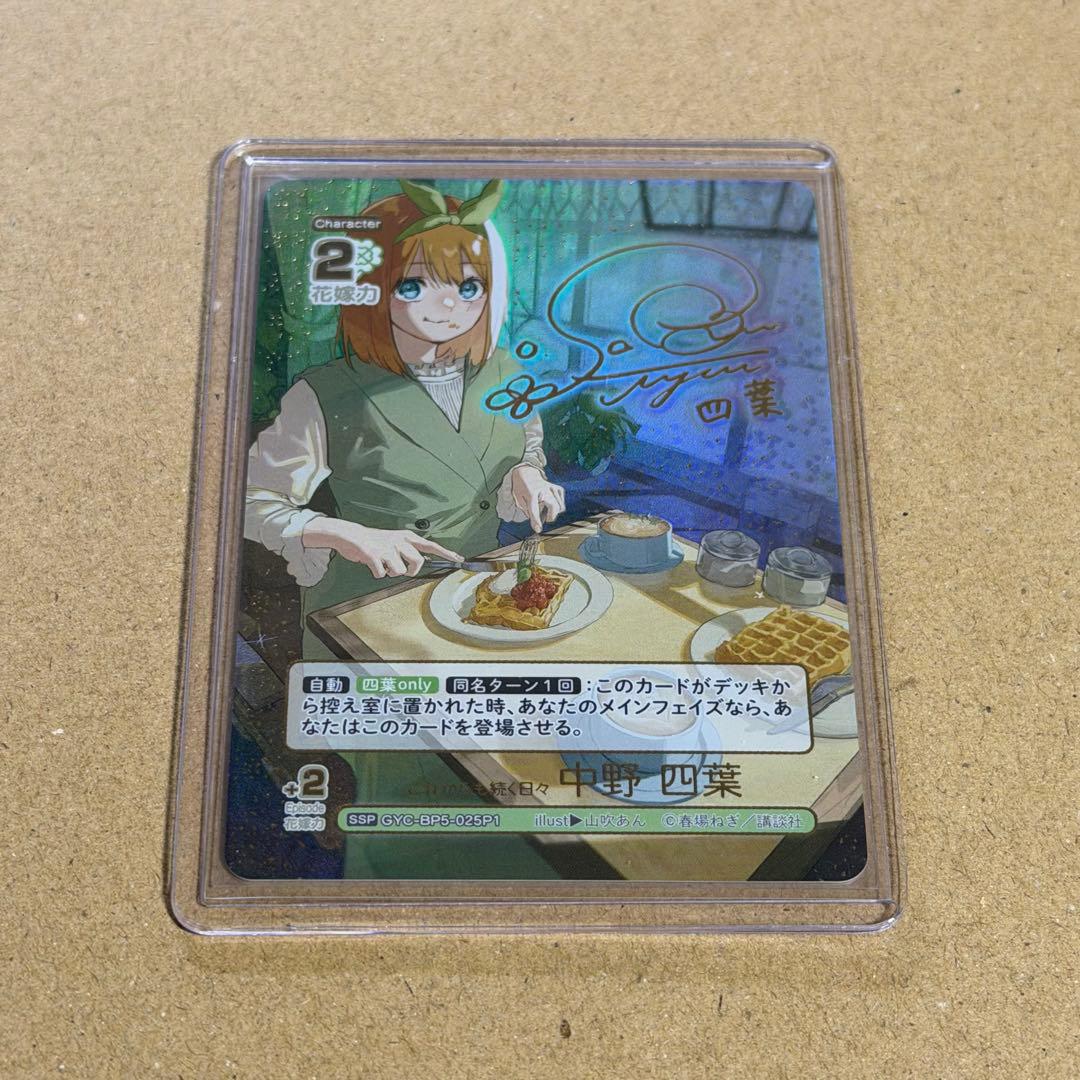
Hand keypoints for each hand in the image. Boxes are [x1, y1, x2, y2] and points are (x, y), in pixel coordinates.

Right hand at [301, 518, 462, 579]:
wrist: (351, 535)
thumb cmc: (374, 541)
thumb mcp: (395, 541)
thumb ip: (408, 550)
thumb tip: (422, 562)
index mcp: (406, 537)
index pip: (431, 545)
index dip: (446, 553)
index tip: (458, 558)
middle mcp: (399, 540)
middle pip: (417, 562)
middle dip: (410, 571)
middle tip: (401, 569)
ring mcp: (387, 547)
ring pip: (399, 571)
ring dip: (391, 573)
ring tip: (383, 564)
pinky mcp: (374, 555)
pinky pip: (381, 574)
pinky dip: (377, 573)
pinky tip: (372, 564)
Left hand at [510, 465, 565, 532]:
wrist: (526, 472)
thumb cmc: (521, 487)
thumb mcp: (518, 499)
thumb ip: (527, 511)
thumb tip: (536, 522)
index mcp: (531, 493)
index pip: (534, 509)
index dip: (536, 521)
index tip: (538, 530)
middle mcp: (543, 490)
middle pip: (553, 506)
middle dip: (551, 516)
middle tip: (546, 520)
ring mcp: (551, 487)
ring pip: (560, 504)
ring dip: (554, 512)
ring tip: (547, 511)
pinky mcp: (556, 487)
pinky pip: (561, 500)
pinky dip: (559, 505)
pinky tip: (552, 505)